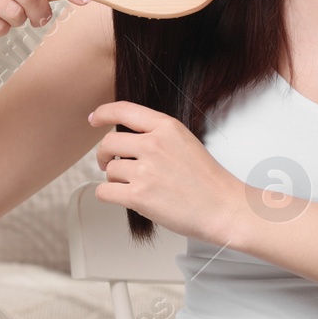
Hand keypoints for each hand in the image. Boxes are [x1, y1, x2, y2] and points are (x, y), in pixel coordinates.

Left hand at [87, 101, 246, 244]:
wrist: (223, 208)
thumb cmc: (207, 180)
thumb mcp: (185, 142)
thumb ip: (157, 135)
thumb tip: (125, 138)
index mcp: (166, 127)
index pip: (123, 110)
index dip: (103, 113)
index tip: (94, 119)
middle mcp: (153, 144)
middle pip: (108, 142)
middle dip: (105, 154)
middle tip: (108, 163)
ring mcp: (145, 170)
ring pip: (109, 170)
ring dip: (115, 179)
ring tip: (134, 186)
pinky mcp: (138, 196)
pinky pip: (104, 191)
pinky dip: (108, 195)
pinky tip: (121, 197)